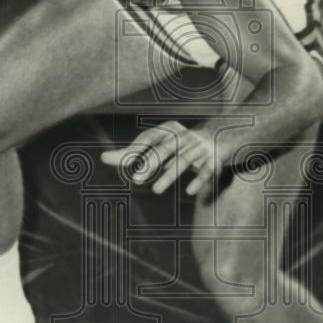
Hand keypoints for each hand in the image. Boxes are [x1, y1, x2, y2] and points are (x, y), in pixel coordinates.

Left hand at [100, 120, 219, 195]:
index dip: (137, 148)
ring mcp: (199, 148)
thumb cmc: (178, 144)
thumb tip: (104, 158)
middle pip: (165, 148)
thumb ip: (132, 152)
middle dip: (151, 162)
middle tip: (136, 179)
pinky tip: (189, 192)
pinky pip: (206, 170)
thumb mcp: (157, 145)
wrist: (219, 138)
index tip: (124, 161)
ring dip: (169, 175)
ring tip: (155, 189)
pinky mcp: (213, 161)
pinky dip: (199, 180)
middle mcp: (184, 136)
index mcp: (169, 130)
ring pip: (183, 160)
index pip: (150, 137)